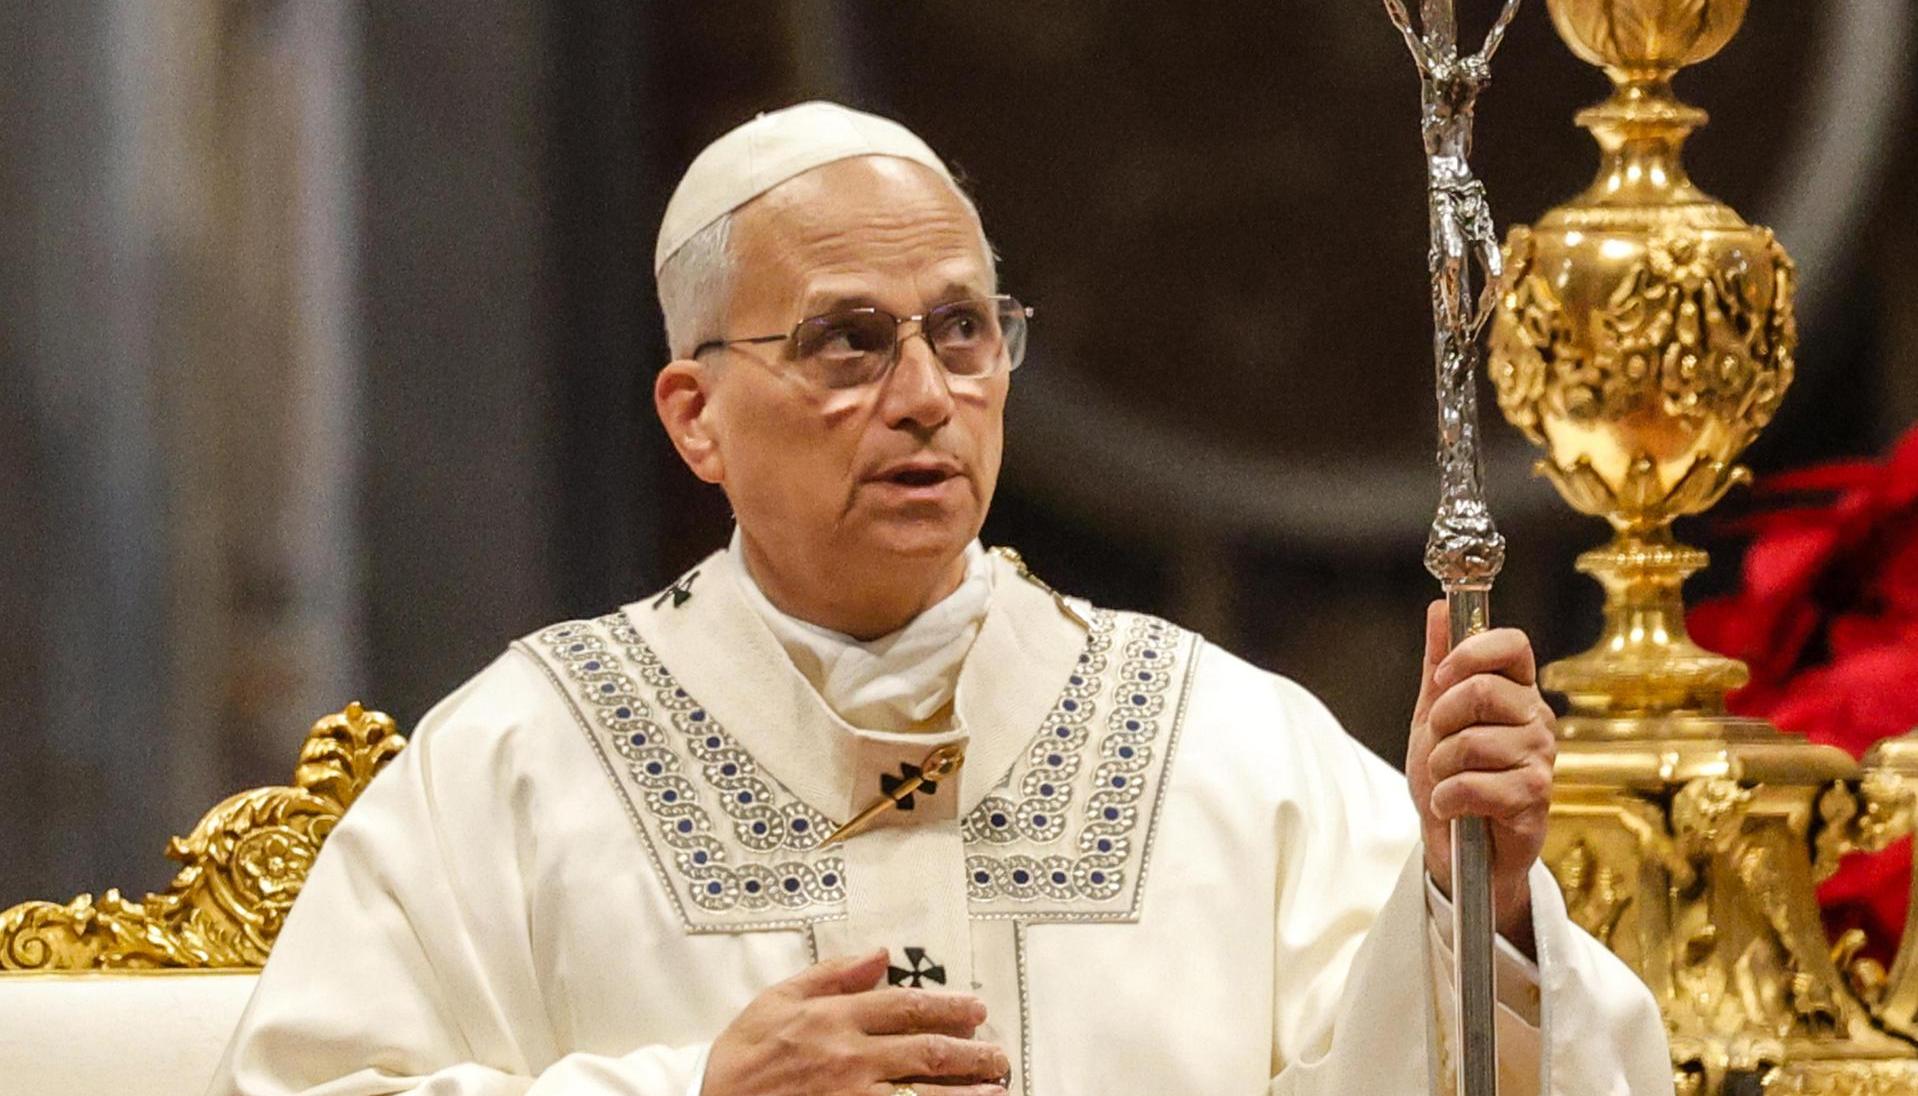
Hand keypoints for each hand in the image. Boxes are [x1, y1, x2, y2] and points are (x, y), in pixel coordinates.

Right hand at [703, 949, 1009, 1095]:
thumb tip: (878, 954)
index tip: (976, 1010)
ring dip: (966, 1092)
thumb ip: (831, 975)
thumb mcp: (776, 1000)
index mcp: (833, 1018)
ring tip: (996, 1089)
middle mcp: (849, 1057)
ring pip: (924, 1093)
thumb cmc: (741, 1057)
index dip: (947, 1007)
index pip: (905, 1007)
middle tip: (999, 1055)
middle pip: (926, 1051)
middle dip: (971, 1052)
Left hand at [1407, 601, 1556, 950]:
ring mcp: (1541, 759)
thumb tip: (1439, 608)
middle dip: (1442, 720)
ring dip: (1441, 767)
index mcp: (1516, 691)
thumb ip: (1438, 664)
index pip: (1513, 643)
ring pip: (1471, 742)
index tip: (1442, 676)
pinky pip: (1474, 785)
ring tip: (1449, 782)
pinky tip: (1454, 807)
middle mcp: (1537, 719)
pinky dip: (1448, 799)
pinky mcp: (1535, 799)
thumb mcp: (1433, 716)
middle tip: (1439, 744)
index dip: (1472, 652)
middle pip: (1482, 690)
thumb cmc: (1451, 776)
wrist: (1457, 845)